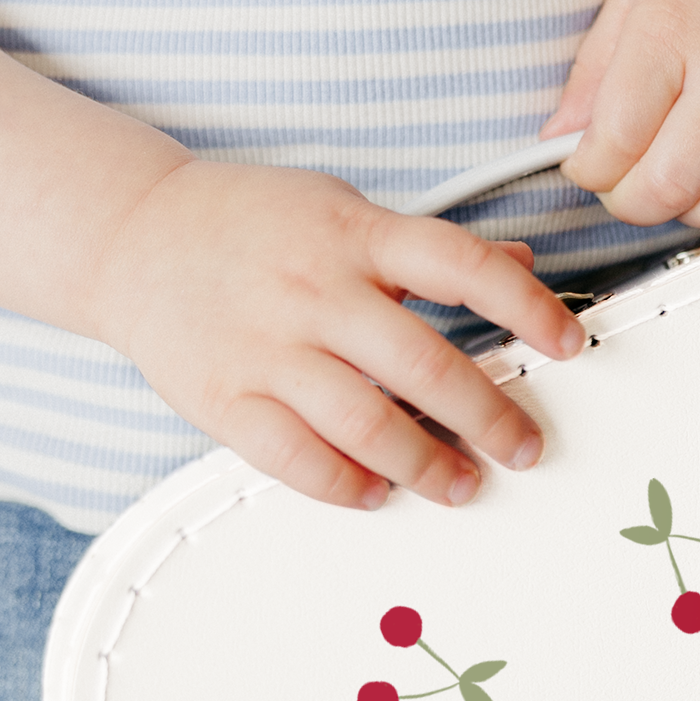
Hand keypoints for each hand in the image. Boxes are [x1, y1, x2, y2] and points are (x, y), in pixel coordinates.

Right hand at [90, 159, 583, 510]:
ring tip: (463, 484)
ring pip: (366, 425)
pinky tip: (377, 491)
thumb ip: (425, 247)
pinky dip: (346, 485)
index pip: (463, 267)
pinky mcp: (226, 398)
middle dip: (490, 416)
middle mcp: (316, 291)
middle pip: (425, 365)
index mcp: (354, 235)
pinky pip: (297, 459)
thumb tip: (521, 270)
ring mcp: (268, 348)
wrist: (130, 233)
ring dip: (427, 466)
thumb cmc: (247, 223)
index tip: (569, 344)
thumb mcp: (342, 209)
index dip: (528, 309)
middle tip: (524, 446)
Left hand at [543, 0, 699, 236]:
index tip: (587, 160)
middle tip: (626, 176)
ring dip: (687, 208)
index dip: (588, 169)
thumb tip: (558, 138)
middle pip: (665, 187)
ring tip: (680, 169)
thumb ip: (593, 68)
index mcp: (671, 31)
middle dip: (629, 200)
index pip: (615, 140)